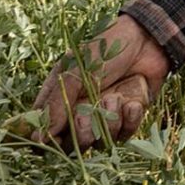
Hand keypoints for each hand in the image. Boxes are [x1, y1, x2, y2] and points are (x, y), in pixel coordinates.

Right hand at [26, 13, 168, 149]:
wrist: (146, 40)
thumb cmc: (104, 50)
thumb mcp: (75, 73)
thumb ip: (58, 105)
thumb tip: (38, 139)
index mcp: (60, 99)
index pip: (46, 131)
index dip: (51, 140)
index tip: (58, 137)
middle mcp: (80, 112)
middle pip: (73, 144)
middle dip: (82, 133)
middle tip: (86, 115)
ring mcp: (104, 116)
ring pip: (100, 142)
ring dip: (109, 121)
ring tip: (115, 97)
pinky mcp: (128, 118)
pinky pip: (125, 134)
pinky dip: (130, 119)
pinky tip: (133, 101)